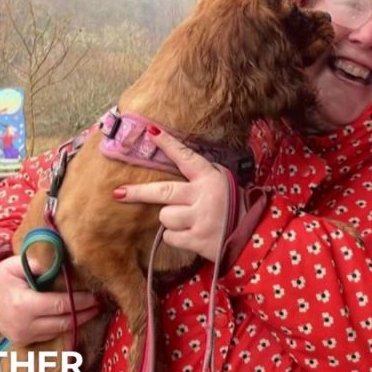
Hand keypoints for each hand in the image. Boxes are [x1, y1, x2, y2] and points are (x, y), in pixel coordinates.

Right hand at [0, 255, 99, 345]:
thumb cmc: (0, 278)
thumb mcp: (14, 265)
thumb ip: (37, 265)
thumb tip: (60, 266)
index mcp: (23, 305)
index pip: (60, 306)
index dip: (80, 302)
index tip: (95, 296)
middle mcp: (24, 325)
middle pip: (64, 322)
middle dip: (85, 313)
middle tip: (101, 304)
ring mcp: (23, 336)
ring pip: (59, 331)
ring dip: (78, 322)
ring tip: (93, 310)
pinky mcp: (23, 341)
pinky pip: (49, 335)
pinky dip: (64, 327)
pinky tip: (76, 317)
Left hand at [113, 128, 233, 261]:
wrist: (252, 236)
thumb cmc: (234, 205)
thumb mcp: (223, 182)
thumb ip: (201, 175)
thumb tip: (174, 161)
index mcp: (210, 178)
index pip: (186, 157)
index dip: (168, 144)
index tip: (150, 132)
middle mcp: (203, 196)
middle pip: (163, 192)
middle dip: (137, 193)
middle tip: (118, 193)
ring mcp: (200, 219)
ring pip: (165, 217)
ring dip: (171, 220)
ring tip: (188, 220)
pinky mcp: (197, 240)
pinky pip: (170, 236)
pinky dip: (176, 237)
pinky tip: (191, 234)